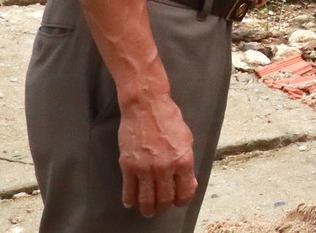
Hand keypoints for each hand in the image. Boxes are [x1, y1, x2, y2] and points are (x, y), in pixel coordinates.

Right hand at [116, 93, 196, 216]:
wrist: (146, 106)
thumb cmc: (168, 118)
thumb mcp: (187, 139)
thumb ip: (186, 162)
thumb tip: (187, 181)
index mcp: (183, 160)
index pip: (185, 192)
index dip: (182, 200)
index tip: (179, 200)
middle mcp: (165, 168)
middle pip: (165, 200)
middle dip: (164, 206)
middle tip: (162, 207)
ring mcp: (145, 168)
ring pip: (146, 200)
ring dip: (147, 209)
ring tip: (148, 210)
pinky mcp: (128, 165)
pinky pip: (128, 190)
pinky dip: (130, 200)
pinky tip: (131, 202)